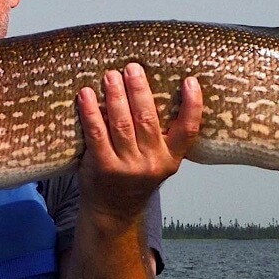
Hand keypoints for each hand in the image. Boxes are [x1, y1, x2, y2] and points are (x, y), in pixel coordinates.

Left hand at [75, 63, 201, 230]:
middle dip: (139, 90)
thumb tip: (150, 85)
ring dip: (115, 96)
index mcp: (171, 158)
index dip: (192, 105)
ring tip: (110, 75)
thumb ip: (159, 134)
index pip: (188, 130)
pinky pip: (97, 134)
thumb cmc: (134, 177)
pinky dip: (91, 112)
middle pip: (147, 120)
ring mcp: (127, 167)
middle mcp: (151, 163)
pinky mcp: (103, 167)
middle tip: (132, 67)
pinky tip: (86, 95)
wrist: (113, 210)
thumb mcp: (156, 160)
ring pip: (122, 124)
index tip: (190, 81)